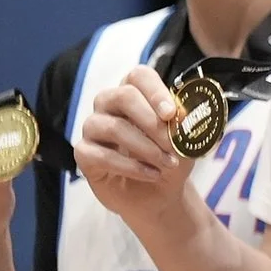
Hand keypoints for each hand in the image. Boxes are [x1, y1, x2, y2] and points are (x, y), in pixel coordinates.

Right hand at [74, 67, 195, 237]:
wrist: (159, 194)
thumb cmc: (172, 158)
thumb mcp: (187, 141)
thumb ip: (187, 124)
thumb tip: (185, 114)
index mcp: (137, 93)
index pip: (139, 76)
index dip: (155, 91)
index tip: (171, 114)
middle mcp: (109, 105)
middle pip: (123, 96)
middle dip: (152, 121)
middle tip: (172, 143)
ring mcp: (93, 128)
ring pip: (113, 127)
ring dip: (146, 148)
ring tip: (168, 163)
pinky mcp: (83, 153)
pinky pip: (101, 155)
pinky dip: (132, 167)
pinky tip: (152, 174)